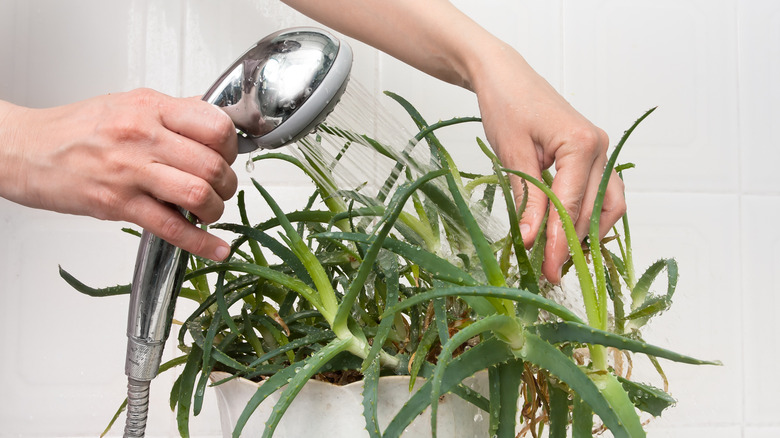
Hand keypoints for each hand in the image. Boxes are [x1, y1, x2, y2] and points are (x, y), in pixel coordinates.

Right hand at [0, 89, 237, 260]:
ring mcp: (130, 171)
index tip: (229, 156)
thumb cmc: (75, 129)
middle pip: (212, 163)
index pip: (215, 125)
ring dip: (216, 209)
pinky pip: (171, 228)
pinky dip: (201, 243)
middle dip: (227, 183)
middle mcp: (143, 135)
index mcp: (150, 107)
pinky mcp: (117, 204)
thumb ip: (173, 113)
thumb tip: (214, 121)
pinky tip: (216, 249)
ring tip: (209, 210)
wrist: (23, 149)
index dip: (232, 146)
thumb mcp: (128, 104)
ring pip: (198, 194)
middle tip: (220, 188)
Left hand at [471, 44, 625, 282]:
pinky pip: (601, 194)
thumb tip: (531, 240)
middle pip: (595, 210)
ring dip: (589, 234)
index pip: (573, 205)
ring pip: (608, 205)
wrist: (505, 77)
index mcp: (582, 144)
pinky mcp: (591, 157)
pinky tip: (569, 234)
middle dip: (574, 244)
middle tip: (550, 272)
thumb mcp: (512, 154)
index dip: (560, 241)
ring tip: (562, 258)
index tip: (547, 269)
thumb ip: (527, 197)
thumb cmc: (506, 106)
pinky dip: (589, 216)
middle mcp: (600, 149)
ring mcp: (600, 153)